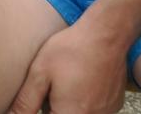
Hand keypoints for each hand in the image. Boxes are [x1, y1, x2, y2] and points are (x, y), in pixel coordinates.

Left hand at [8, 17, 128, 113]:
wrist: (106, 35)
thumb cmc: (71, 50)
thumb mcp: (40, 73)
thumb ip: (26, 102)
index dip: (40, 109)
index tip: (42, 95)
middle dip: (53, 107)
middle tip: (52, 86)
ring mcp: (105, 113)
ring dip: (68, 104)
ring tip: (67, 80)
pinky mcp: (114, 105)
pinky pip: (93, 109)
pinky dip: (84, 100)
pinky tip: (81, 80)